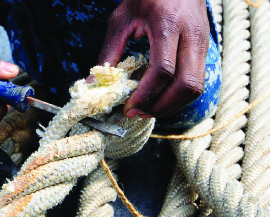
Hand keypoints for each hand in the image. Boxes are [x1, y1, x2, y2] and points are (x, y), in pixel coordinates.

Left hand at [99, 0, 208, 117]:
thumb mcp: (120, 20)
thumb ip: (108, 52)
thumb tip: (92, 85)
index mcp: (168, 25)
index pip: (163, 70)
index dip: (146, 94)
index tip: (128, 107)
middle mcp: (191, 36)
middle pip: (187, 84)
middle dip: (162, 106)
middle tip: (139, 113)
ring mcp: (203, 42)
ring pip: (197, 86)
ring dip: (172, 105)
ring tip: (148, 109)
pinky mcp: (206, 48)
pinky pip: (198, 80)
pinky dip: (179, 95)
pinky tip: (160, 97)